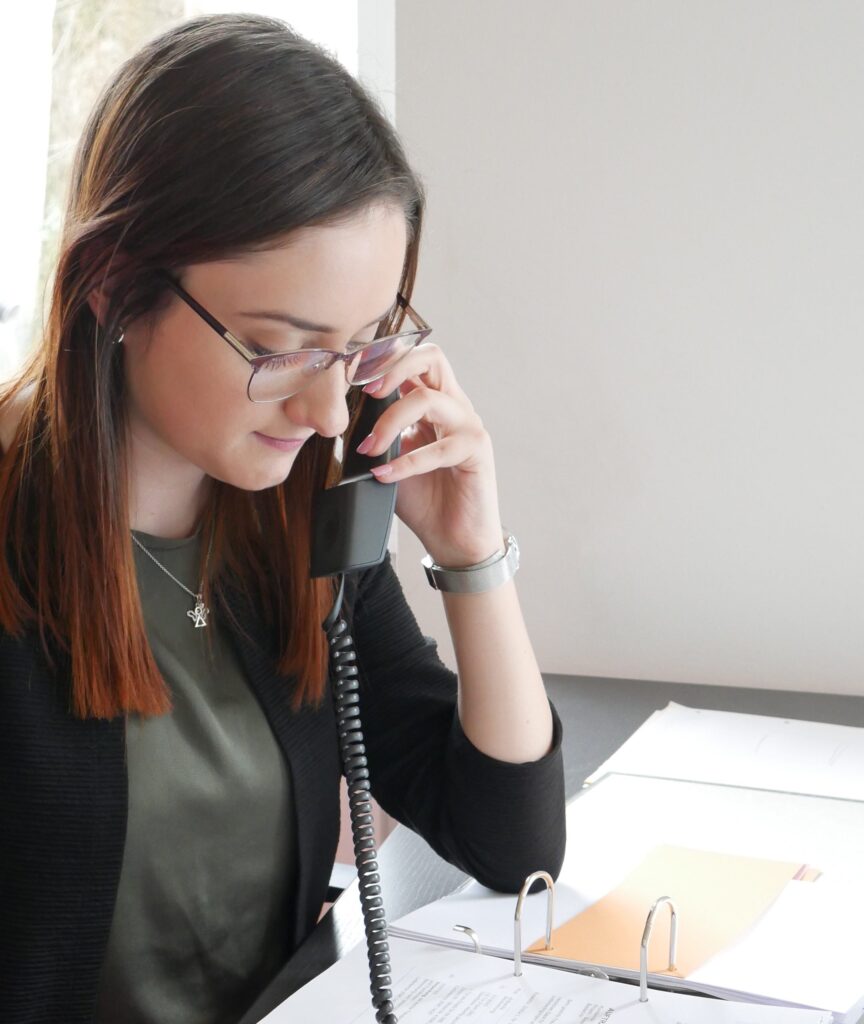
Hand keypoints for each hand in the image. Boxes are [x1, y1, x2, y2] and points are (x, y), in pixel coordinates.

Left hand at [355, 342, 503, 567]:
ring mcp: (468, 426)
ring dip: (390, 422)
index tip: (352, 375)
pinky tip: (385, 476)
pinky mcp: (477, 451)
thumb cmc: (424, 500)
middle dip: (394, 368)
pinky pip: (440, 448)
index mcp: (433, 402)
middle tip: (366, 393)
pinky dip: (406, 462)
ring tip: (369, 450)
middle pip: (432, 358)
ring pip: (428, 400)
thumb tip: (340, 423)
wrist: (453, 539)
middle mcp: (454, 407)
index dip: (384, 359)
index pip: (414, 360)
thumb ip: (375, 436)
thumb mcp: (389, 460)